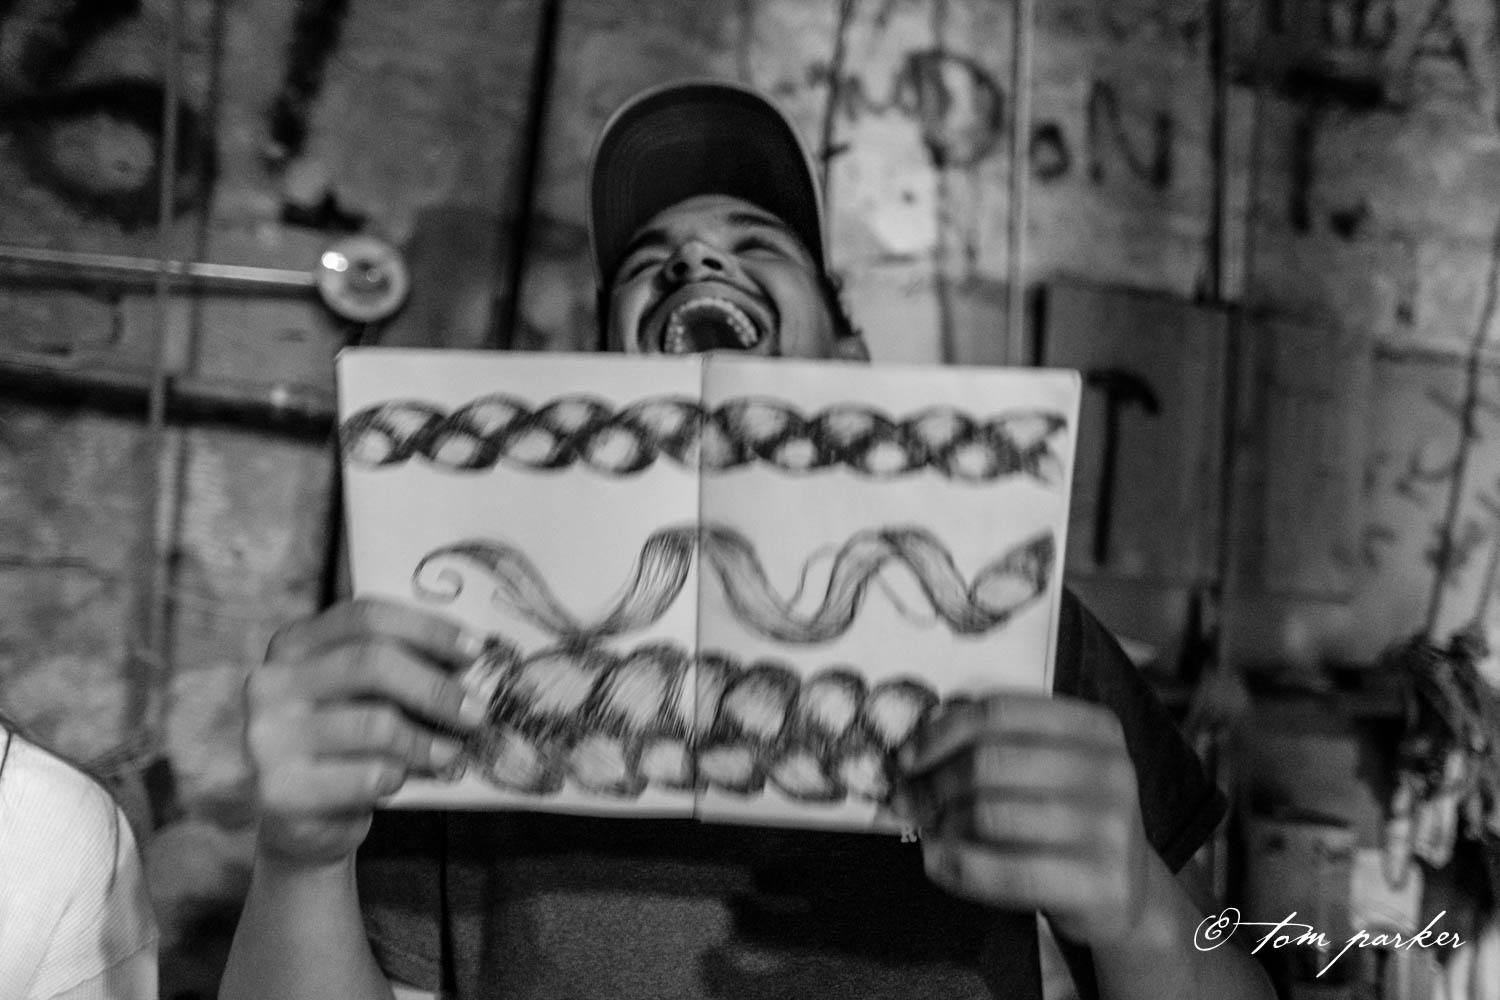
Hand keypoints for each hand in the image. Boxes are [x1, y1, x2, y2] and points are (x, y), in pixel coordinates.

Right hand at [244, 598, 487, 866]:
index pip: (366, 616)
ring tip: (452, 752)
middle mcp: (271, 683)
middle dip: (435, 686)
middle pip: (370, 662)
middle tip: (477, 711)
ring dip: (427, 740)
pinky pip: (366, 775)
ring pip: (374, 723)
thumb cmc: (342, 746)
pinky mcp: (278, 790)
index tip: (475, 651)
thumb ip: (399, 671)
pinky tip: (403, 779)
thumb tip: (468, 662)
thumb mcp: (363, 696)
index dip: (427, 629)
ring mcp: (268, 737)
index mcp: (293, 644)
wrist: (298, 820)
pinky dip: (399, 776)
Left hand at [897, 693, 1151, 946]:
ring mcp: (1111, 828)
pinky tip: (938, 862)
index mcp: (1095, 727)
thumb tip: (915, 747)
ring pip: (989, 814)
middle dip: (934, 783)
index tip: (906, 757)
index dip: (941, 732)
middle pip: (989, 761)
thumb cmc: (1068, 820)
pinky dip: (956, 866)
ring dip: (943, 826)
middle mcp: (1111, 770)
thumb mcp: (1048, 768)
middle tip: (908, 801)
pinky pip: (1003, 871)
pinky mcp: (1100, 883)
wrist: (1124, 892)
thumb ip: (995, 746)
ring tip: (931, 833)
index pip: (1000, 711)